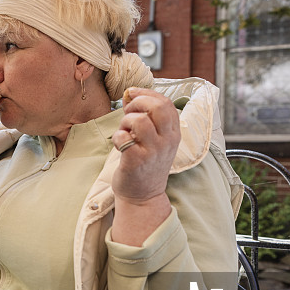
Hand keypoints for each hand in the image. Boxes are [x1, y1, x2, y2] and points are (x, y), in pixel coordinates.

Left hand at [111, 87, 179, 202]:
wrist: (143, 196)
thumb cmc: (145, 164)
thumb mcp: (155, 140)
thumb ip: (146, 117)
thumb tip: (130, 93)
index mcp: (173, 133)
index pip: (166, 102)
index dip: (147, 93)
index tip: (132, 94)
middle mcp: (167, 140)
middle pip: (156, 107)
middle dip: (137, 103)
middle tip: (128, 114)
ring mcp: (153, 151)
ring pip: (138, 120)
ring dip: (125, 122)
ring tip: (124, 132)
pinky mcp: (137, 161)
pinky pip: (123, 138)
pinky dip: (117, 138)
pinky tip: (119, 146)